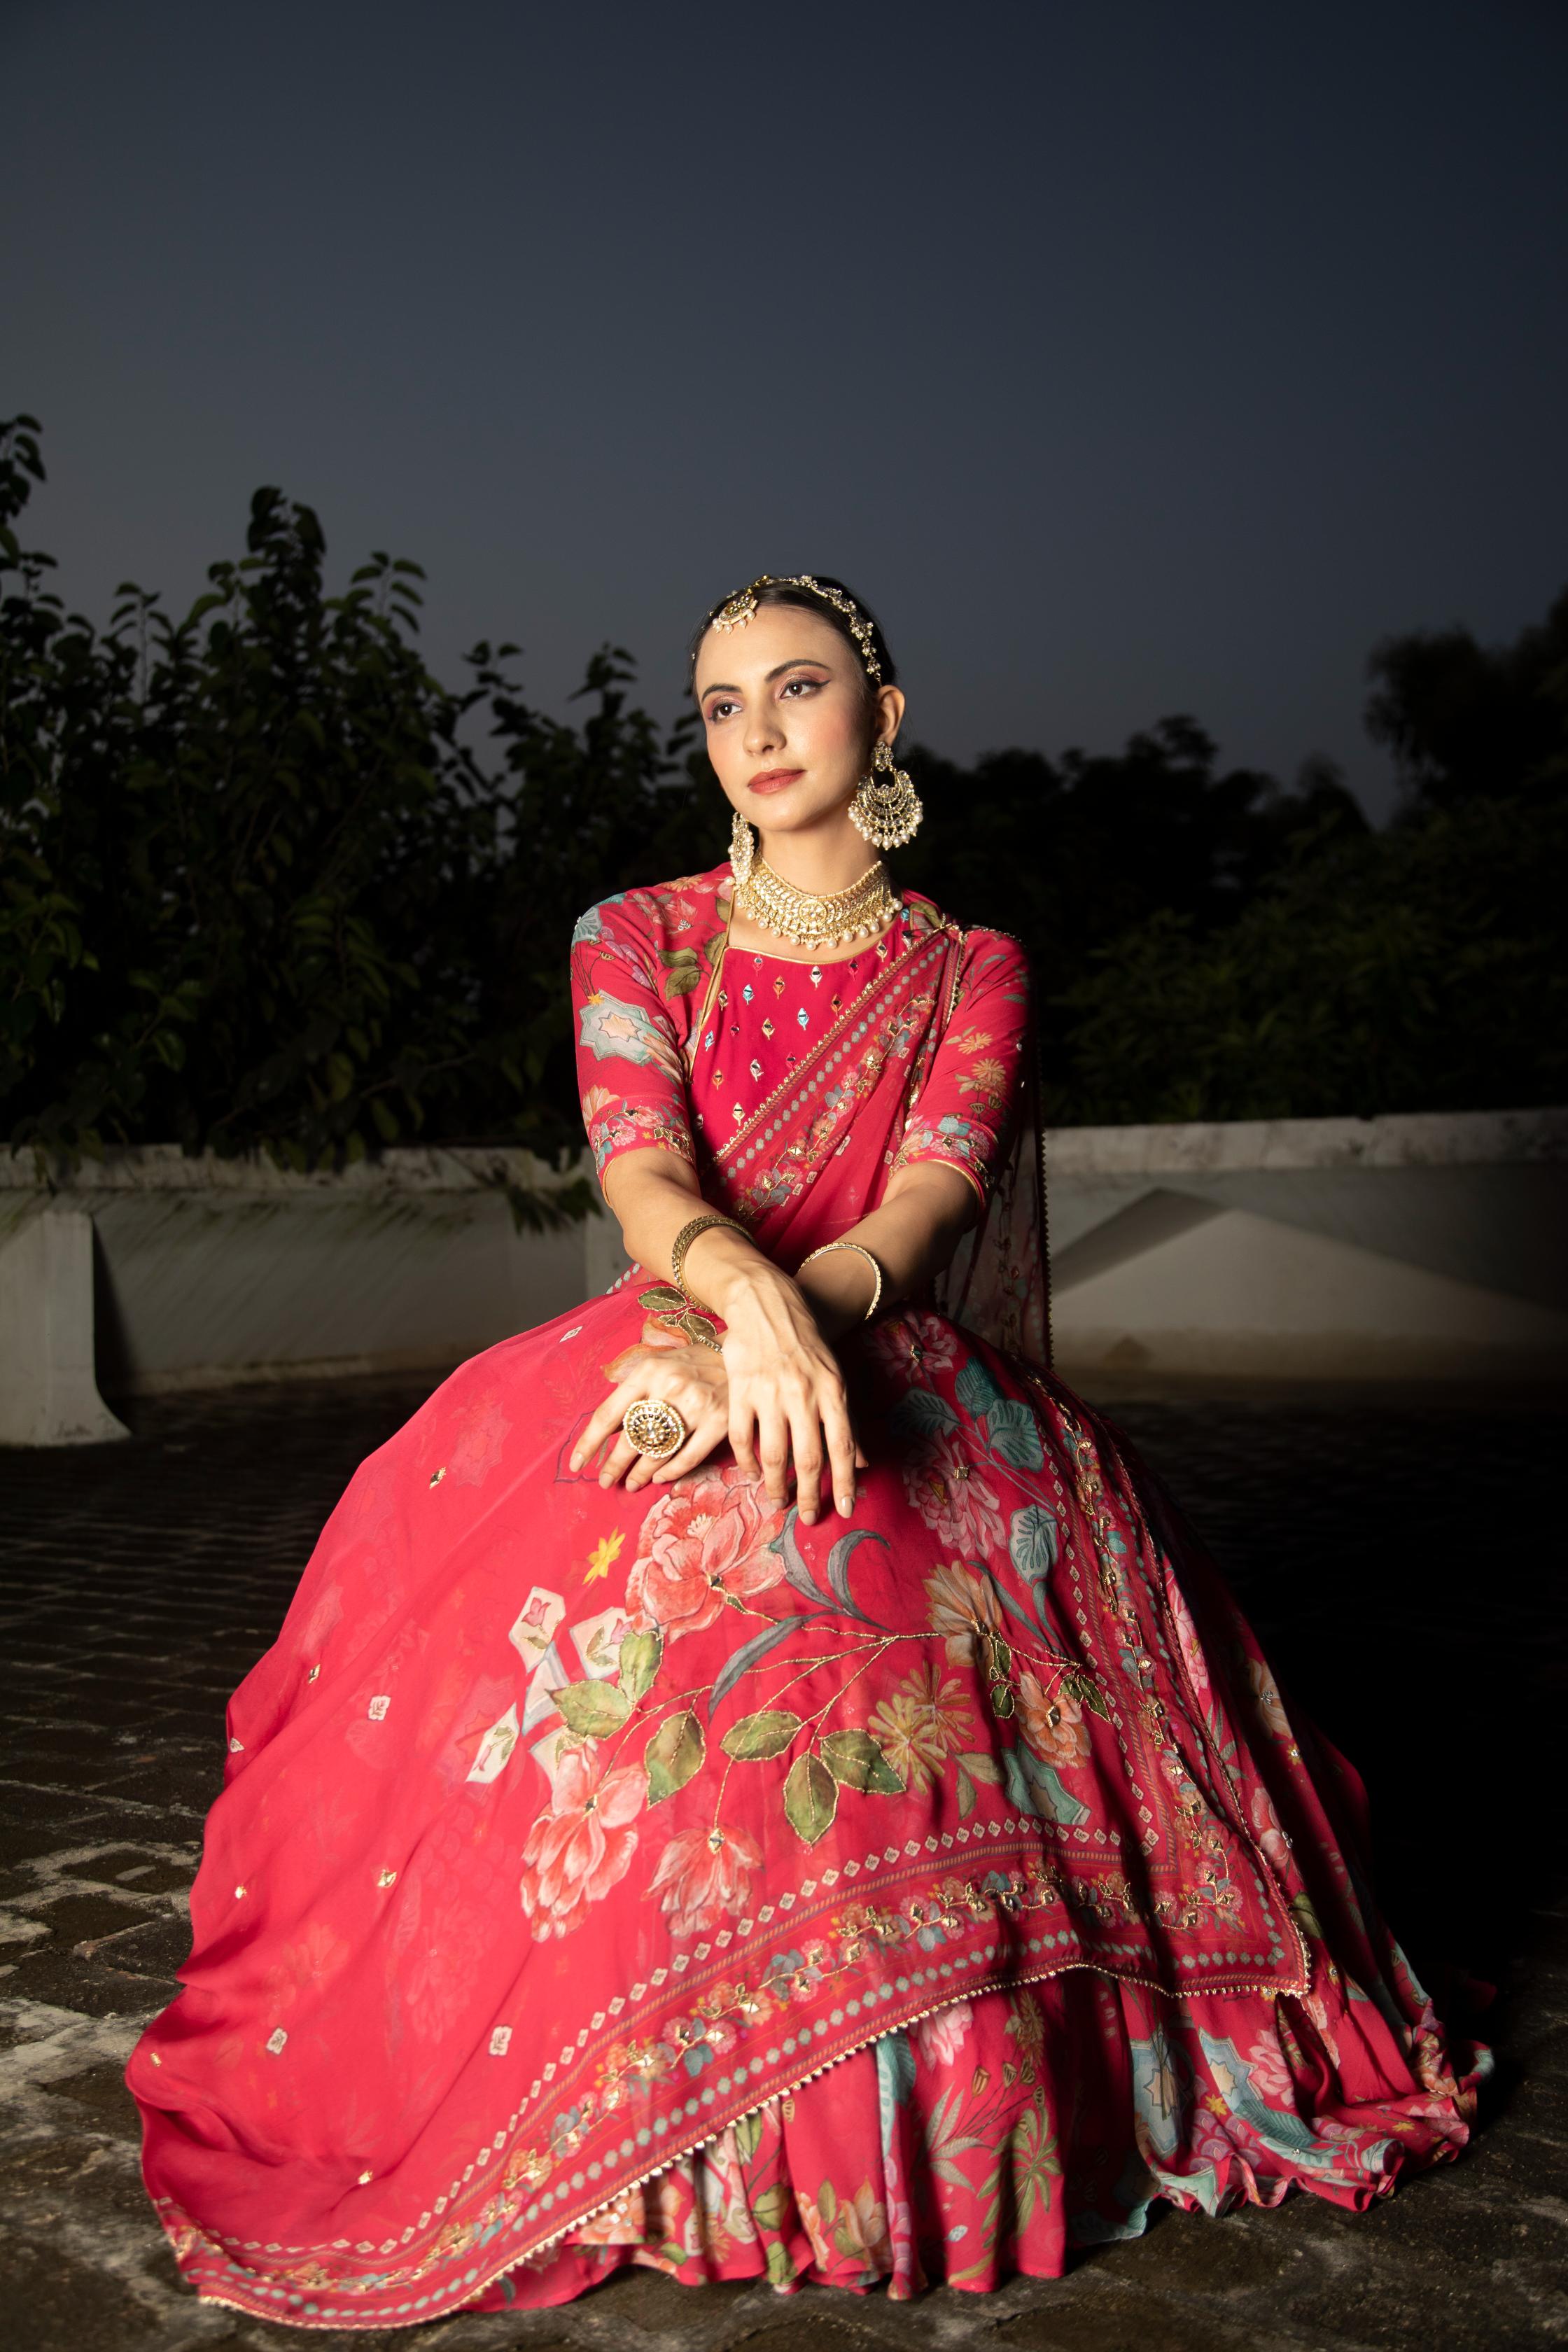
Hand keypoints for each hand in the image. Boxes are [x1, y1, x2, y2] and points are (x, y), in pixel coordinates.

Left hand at [568, 1339, 729, 1492]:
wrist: (735, 1357)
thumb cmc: (688, 1364)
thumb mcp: (656, 1366)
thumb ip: (633, 1393)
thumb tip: (609, 1431)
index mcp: (648, 1372)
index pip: (609, 1414)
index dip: (590, 1443)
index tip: (578, 1463)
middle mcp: (670, 1388)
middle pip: (632, 1439)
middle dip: (614, 1466)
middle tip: (605, 1481)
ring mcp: (696, 1406)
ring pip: (659, 1452)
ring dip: (640, 1474)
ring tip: (630, 1483)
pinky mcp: (719, 1422)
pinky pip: (688, 1457)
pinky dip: (670, 1472)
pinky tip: (659, 1478)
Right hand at [717, 1272, 867, 1525]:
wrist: (767, 1305)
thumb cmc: (807, 1345)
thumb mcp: (836, 1377)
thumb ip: (847, 1421)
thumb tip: (864, 1463)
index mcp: (833, 1391)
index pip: (843, 1446)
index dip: (845, 1482)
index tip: (846, 1509)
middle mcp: (804, 1394)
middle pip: (809, 1458)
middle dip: (811, 1494)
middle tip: (810, 1517)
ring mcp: (770, 1393)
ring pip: (774, 1454)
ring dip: (777, 1485)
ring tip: (779, 1502)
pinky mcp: (740, 1391)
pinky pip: (742, 1437)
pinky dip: (747, 1462)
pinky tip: (753, 1474)